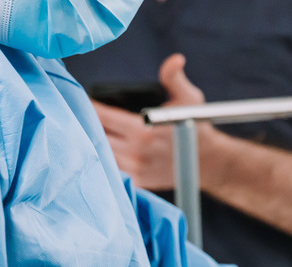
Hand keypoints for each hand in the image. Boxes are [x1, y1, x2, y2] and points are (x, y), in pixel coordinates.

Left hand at [94, 54, 209, 189]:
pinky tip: (104, 151)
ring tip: (88, 131)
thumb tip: (175, 59)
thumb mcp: (190, 98)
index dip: (90, 106)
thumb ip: (174, 78)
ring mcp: (136, 168)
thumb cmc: (197, 126)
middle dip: (88, 124)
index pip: (103, 116)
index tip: (83, 100)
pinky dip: (105, 160)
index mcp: (143, 129)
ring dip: (94, 142)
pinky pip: (112, 171)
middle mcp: (136, 150)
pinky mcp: (139, 181)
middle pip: (97, 135)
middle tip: (82, 114)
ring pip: (101, 153)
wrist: (209, 162)